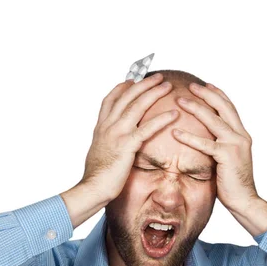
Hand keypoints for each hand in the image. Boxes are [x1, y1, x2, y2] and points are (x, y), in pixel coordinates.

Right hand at [80, 73, 179, 202]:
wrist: (93, 187)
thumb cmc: (96, 176)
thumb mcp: (99, 152)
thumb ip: (106, 141)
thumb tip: (111, 141)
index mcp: (101, 127)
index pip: (110, 100)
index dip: (122, 88)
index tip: (132, 80)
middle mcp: (108, 126)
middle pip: (126, 96)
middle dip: (143, 84)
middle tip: (158, 77)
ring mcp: (117, 133)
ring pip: (137, 106)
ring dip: (153, 93)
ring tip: (167, 86)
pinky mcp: (127, 145)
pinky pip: (147, 128)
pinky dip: (162, 119)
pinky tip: (174, 114)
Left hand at [172, 83, 257, 215]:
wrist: (245, 200)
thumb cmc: (232, 182)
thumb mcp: (227, 158)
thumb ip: (219, 145)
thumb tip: (206, 139)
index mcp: (241, 135)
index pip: (229, 108)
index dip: (217, 94)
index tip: (204, 84)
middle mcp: (241, 136)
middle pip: (223, 107)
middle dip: (206, 94)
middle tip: (190, 86)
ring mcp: (235, 144)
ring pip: (214, 120)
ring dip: (196, 108)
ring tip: (180, 100)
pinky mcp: (227, 156)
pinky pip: (205, 143)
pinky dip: (189, 137)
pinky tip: (175, 132)